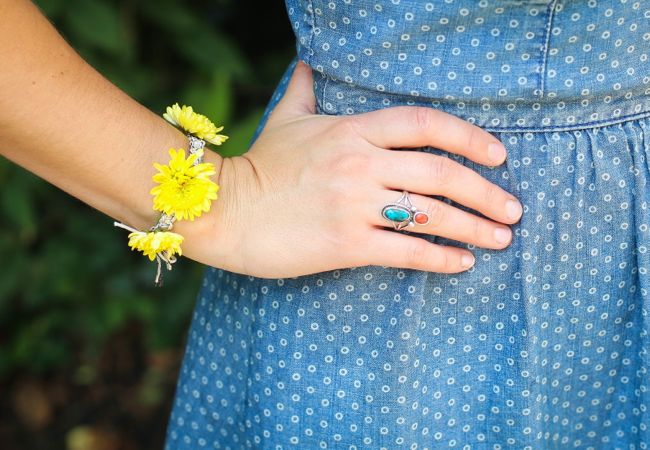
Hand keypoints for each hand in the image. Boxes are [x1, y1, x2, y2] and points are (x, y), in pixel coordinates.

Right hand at [181, 62, 522, 277]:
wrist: (224, 211)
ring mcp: (355, 204)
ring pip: (432, 214)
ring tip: (502, 237)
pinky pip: (407, 250)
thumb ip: (303, 91)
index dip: (469, 137)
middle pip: (441, 173)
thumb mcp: (284, 120)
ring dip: (475, 228)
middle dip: (487, 192)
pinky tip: (463, 263)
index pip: (426, 124)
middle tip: (513, 208)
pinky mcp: (346, 243)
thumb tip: (305, 64)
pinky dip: (441, 258)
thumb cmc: (259, 166)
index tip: (498, 156)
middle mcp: (361, 163)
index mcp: (353, 129)